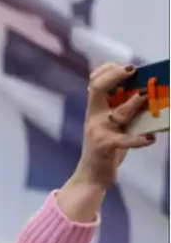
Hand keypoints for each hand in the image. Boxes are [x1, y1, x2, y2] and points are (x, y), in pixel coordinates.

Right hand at [58, 62, 155, 221]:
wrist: (92, 175)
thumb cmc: (107, 148)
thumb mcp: (114, 126)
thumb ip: (124, 112)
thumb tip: (147, 95)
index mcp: (95, 110)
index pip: (95, 82)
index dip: (108, 71)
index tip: (126, 67)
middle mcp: (94, 117)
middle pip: (98, 89)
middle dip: (114, 76)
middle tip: (131, 70)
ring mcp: (98, 131)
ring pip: (117, 114)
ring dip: (133, 104)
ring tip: (146, 97)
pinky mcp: (105, 146)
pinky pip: (123, 140)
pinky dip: (138, 139)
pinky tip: (150, 139)